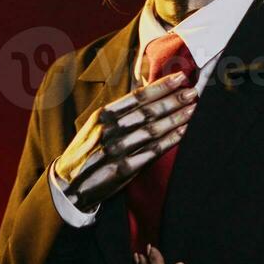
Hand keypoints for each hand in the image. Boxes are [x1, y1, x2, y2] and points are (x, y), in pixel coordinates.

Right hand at [52, 72, 196, 212]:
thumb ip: (119, 113)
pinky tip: (184, 132)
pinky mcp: (122, 170)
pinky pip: (151, 152)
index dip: (160, 86)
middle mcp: (108, 130)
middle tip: (193, 92)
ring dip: (175, 118)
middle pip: (147, 111)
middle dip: (173, 100)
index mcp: (102, 115)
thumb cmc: (88, 152)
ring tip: (193, 109)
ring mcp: (115, 150)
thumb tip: (147, 93)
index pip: (136, 96)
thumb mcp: (96, 126)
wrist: (70, 185)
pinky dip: (170, 141)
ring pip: (152, 130)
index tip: (179, 78)